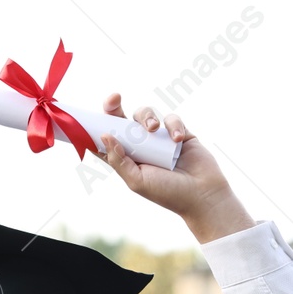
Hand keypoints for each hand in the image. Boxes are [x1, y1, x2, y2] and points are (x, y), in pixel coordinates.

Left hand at [98, 93, 254, 243]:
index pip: (107, 139)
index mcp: (128, 158)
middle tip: (114, 98)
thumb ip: (119, 160)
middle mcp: (141, 146)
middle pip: (122, 120)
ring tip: (154, 130)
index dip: (97, 127)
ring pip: (145, 114)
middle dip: (114, 106)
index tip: (89, 116)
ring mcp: (160, 138)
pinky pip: (171, 118)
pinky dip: (173, 125)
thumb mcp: (137, 181)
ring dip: (147, 117)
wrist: (202, 195)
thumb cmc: (168, 193)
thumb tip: (104, 135)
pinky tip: (178, 139)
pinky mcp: (179, 132)